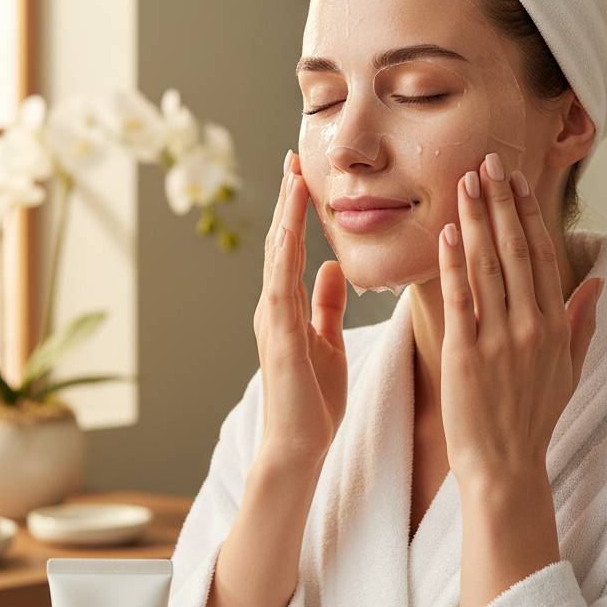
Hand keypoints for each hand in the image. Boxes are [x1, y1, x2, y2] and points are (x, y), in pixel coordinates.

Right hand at [253, 150, 347, 467]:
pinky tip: (289, 228)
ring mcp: (273, 320)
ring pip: (276, 256)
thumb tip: (332, 267)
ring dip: (284, 216)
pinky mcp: (280, 338)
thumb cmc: (312, 400)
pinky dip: (283, 255)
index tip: (305, 176)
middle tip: (294, 159)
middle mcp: (275, 307)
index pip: (292, 249)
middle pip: (280, 243)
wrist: (298, 447)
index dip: (297, 212)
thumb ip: (327, 304)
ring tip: (293, 178)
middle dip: (287, 201)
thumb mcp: (327, 341)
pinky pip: (281, 287)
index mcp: (288, 307)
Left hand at [437, 154, 601, 490]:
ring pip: (487, 266)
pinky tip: (448, 231)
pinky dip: (453, 263)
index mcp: (556, 326)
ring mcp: (499, 340)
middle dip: (501, 202)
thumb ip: (582, 323)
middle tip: (487, 162)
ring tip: (466, 181)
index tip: (515, 181)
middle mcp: (531, 326)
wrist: (505, 467)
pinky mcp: (466, 355)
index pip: (540, 256)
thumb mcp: (569, 370)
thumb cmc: (534, 419)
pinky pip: (460, 299)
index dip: (527, 214)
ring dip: (476, 219)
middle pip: (514, 250)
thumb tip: (594, 283)